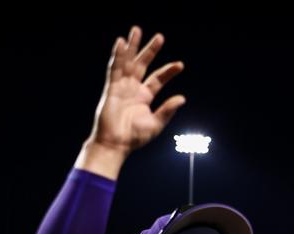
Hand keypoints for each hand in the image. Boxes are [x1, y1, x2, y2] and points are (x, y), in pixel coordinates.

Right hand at [87, 27, 184, 157]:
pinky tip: (121, 43)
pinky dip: (117, 56)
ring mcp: (121, 86)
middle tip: (160, 37)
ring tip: (136, 30)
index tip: (180, 65)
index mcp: (145, 96)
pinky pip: (114, 69)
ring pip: (127, 62)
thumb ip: (167, 110)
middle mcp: (133, 88)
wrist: (116, 144)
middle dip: (150, 51)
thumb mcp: (156, 124)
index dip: (168, 71)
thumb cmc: (135, 137)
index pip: (158, 79)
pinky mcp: (111, 88)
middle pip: (142, 64)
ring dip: (132, 46)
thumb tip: (182, 98)